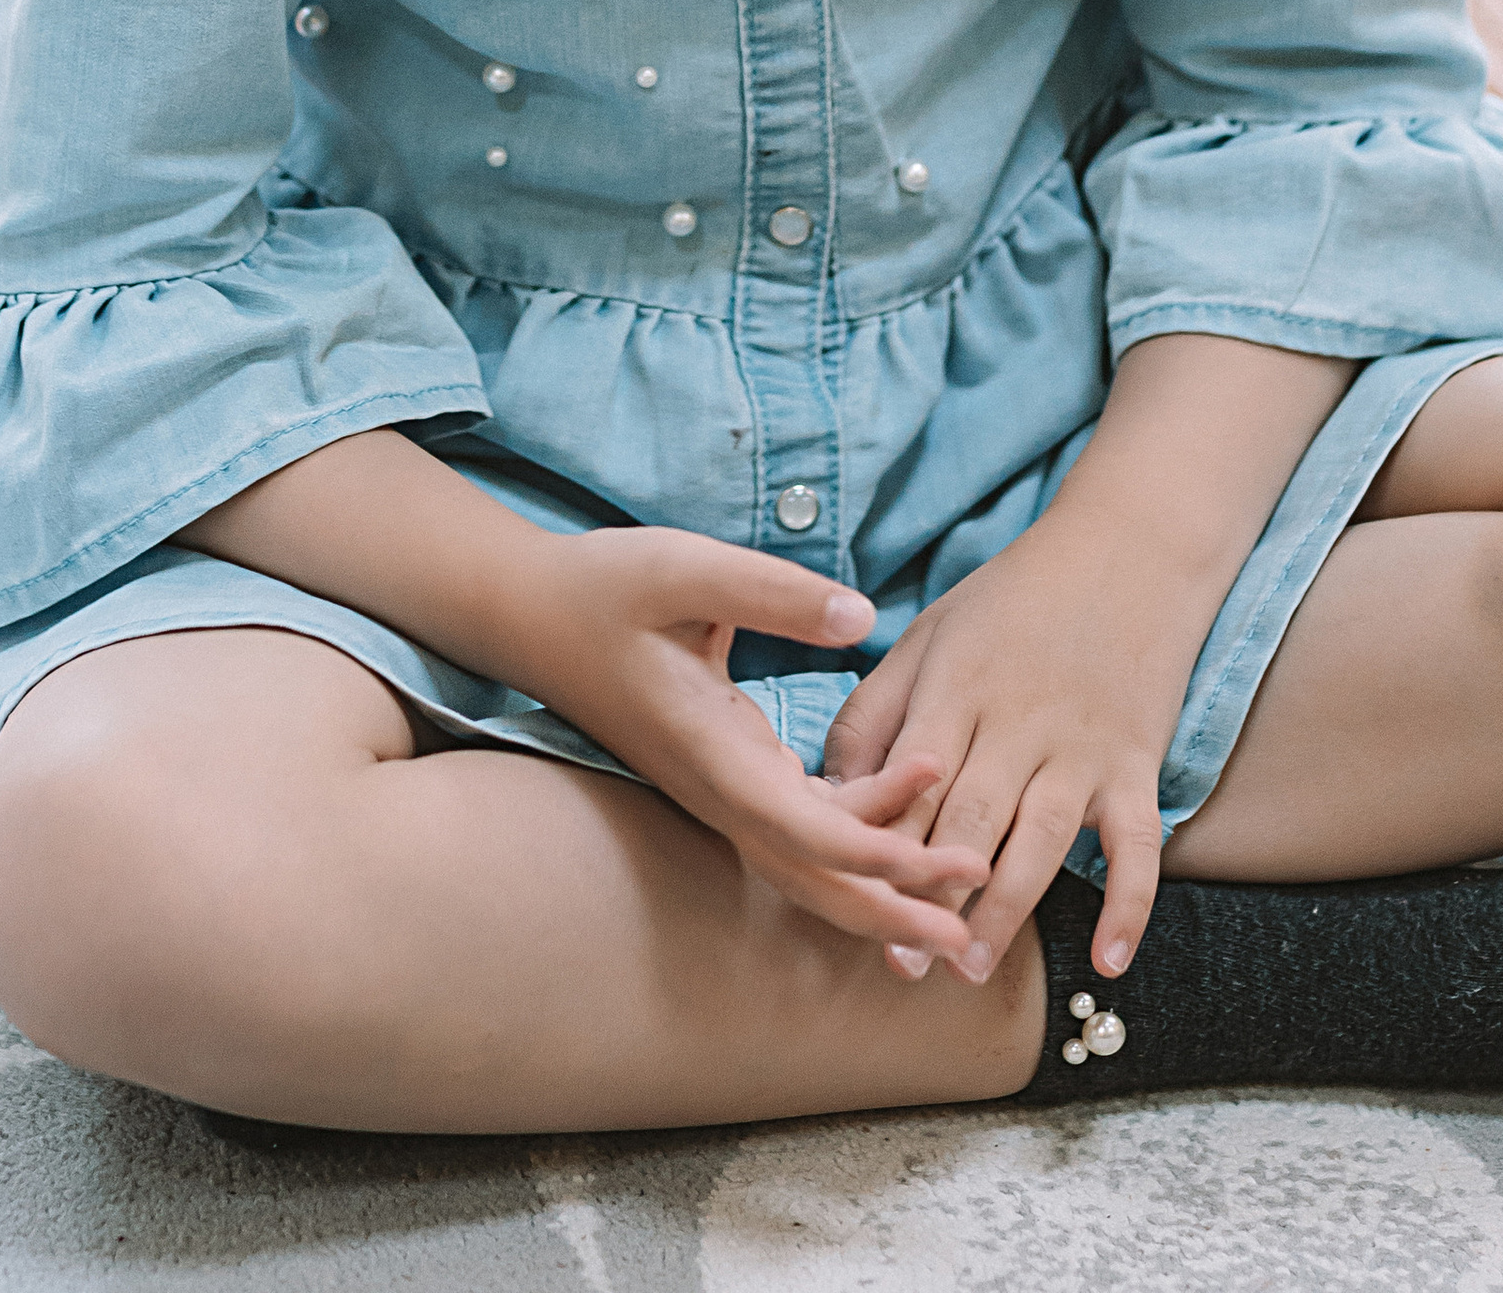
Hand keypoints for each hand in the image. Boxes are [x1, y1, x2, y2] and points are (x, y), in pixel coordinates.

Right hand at [523, 525, 993, 964]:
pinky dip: (854, 839)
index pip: (808, 830)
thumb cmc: (604, 587)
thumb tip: (863, 617)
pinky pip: (798, 829)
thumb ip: (775, 593)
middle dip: (894, 909)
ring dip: (880, 886)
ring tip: (957, 896)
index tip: (949, 858)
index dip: (882, 850)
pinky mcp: (726, 773)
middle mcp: (720, 788)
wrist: (532, 615)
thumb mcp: (686, 570)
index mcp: (713, 751)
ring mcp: (721, 789)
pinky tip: (907, 821)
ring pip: (808, 865)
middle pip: (814, 879)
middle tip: (970, 932)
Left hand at [815, 516, 1192, 991]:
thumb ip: (876, 711)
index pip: (912, 777)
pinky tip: (1110, 962)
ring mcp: (1082, 745)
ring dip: (1007, 908)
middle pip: (971, 817)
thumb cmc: (1013, 598)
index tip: (851, 901)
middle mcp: (1019, 720)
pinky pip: (1137, 843)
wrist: (1128, 549)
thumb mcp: (929, 634)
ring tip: (971, 967)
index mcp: (958, 686)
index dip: (882, 841)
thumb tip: (830, 789)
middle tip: (903, 965)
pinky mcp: (1137, 762)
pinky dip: (1129, 904)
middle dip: (934, 893)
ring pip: (1042, 839)